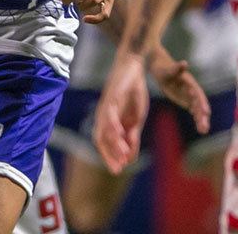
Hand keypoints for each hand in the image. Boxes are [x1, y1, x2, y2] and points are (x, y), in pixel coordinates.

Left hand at [93, 52, 149, 173]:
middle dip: (109, 155)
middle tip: (118, 169)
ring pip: (105, 129)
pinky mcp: (111, 96)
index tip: (120, 169)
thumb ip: (132, 136)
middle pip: (101, 140)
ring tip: (122, 155)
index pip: (105, 144)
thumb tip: (130, 156)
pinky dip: (113, 124)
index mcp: (110, 123)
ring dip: (113, 144)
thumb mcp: (136, 118)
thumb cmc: (134, 93)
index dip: (111, 157)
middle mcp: (104, 116)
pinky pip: (109, 112)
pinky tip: (119, 132)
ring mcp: (106, 106)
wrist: (133, 68)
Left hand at [149, 48, 209, 133]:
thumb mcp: (169, 69)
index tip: (207, 112)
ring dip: (201, 120)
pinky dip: (197, 119)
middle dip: (202, 116)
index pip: (198, 94)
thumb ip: (177, 68)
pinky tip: (200, 128)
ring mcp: (190, 96)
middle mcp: (192, 90)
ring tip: (204, 131)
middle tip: (205, 128)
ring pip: (198, 109)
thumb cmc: (164, 68)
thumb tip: (184, 63)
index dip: (202, 103)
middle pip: (199, 104)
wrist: (162, 69)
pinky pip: (193, 111)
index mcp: (190, 83)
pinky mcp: (186, 100)